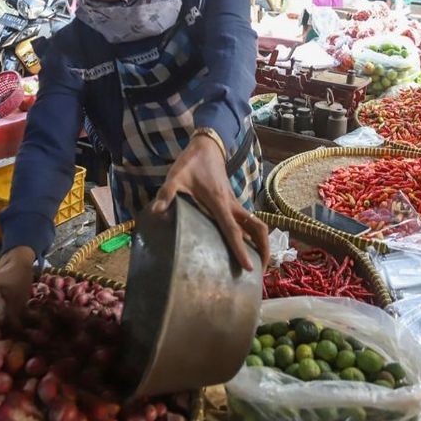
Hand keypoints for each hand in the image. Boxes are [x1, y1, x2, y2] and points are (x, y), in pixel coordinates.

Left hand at [151, 135, 268, 271]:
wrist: (207, 148)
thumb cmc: (191, 164)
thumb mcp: (175, 177)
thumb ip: (167, 194)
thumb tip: (157, 211)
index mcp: (219, 202)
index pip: (233, 230)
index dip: (241, 249)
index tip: (249, 268)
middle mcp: (233, 205)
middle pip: (258, 229)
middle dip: (264, 250)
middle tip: (260, 272)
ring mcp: (236, 205)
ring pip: (257, 226)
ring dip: (262, 244)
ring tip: (258, 265)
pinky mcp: (235, 204)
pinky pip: (250, 223)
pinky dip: (253, 237)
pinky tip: (246, 249)